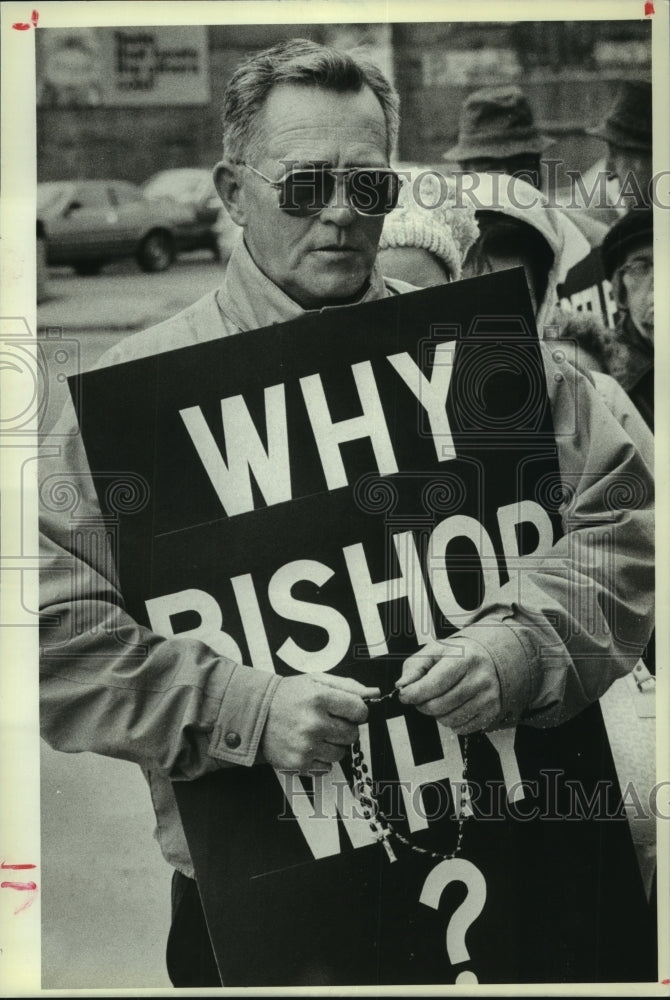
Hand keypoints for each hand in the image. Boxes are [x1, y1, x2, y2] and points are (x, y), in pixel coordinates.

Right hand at [260, 673, 380, 772]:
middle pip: (352, 735)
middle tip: (327, 722)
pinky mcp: (298, 764)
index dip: (356, 711)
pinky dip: (320, 759)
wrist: (254, 714)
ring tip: (314, 734)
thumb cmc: (288, 695)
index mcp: (320, 698)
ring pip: (341, 754)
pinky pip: (326, 768)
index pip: (360, 711)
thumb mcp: (316, 681)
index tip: (346, 711)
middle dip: (344, 728)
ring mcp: (305, 746)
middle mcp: (313, 723)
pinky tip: (307, 746)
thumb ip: (347, 686)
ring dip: (332, 745)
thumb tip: (374, 693)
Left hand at [396, 638, 501, 733]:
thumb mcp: (435, 651)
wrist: (489, 657)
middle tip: (422, 698)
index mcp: (464, 659)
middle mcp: (479, 678)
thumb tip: (402, 685)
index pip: (433, 684)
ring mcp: (487, 697)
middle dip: (422, 705)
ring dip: (437, 714)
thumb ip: (414, 667)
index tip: (405, 695)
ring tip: (440, 699)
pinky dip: (451, 722)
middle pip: (438, 706)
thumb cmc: (459, 655)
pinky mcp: (491, 712)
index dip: (413, 694)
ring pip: (448, 720)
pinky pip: (461, 728)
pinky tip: (454, 707)